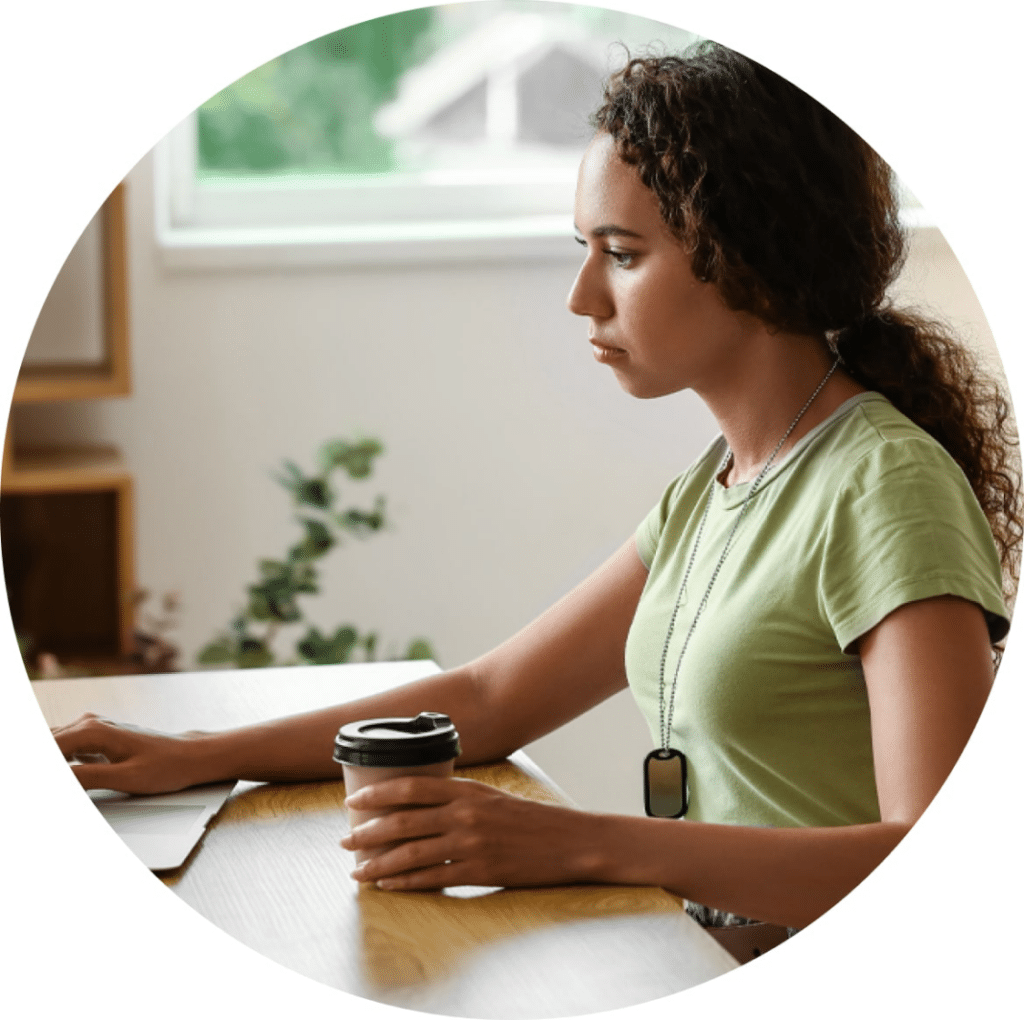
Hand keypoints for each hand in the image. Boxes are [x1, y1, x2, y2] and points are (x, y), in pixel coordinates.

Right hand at [50, 713, 206, 793]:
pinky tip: (68, 777)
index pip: (46, 748)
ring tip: (67, 783)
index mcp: (92, 730)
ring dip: (51, 761)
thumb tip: (57, 778)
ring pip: (53, 744)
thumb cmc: (165, 766)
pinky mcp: (95, 738)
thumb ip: (84, 778)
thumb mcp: (124, 778)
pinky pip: (63, 749)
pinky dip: (58, 761)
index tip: (39, 787)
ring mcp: (91, 729)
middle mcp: (88, 723)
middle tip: (49, 787)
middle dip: (42, 763)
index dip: (40, 768)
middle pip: (46, 743)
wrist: (189, 757)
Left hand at [340, 776, 606, 889]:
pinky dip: (405, 883)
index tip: (353, 803)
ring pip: (411, 853)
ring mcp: (471, 843)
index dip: (378, 795)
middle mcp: (465, 813)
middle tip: (345, 841)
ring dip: (378, 864)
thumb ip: (459, 800)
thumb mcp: (492, 799)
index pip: (411, 787)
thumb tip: (420, 806)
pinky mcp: (480, 871)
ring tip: (358, 871)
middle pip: (403, 821)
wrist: (569, 841)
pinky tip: (388, 886)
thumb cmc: (529, 821)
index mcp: (467, 790)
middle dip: (367, 832)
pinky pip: (433, 878)